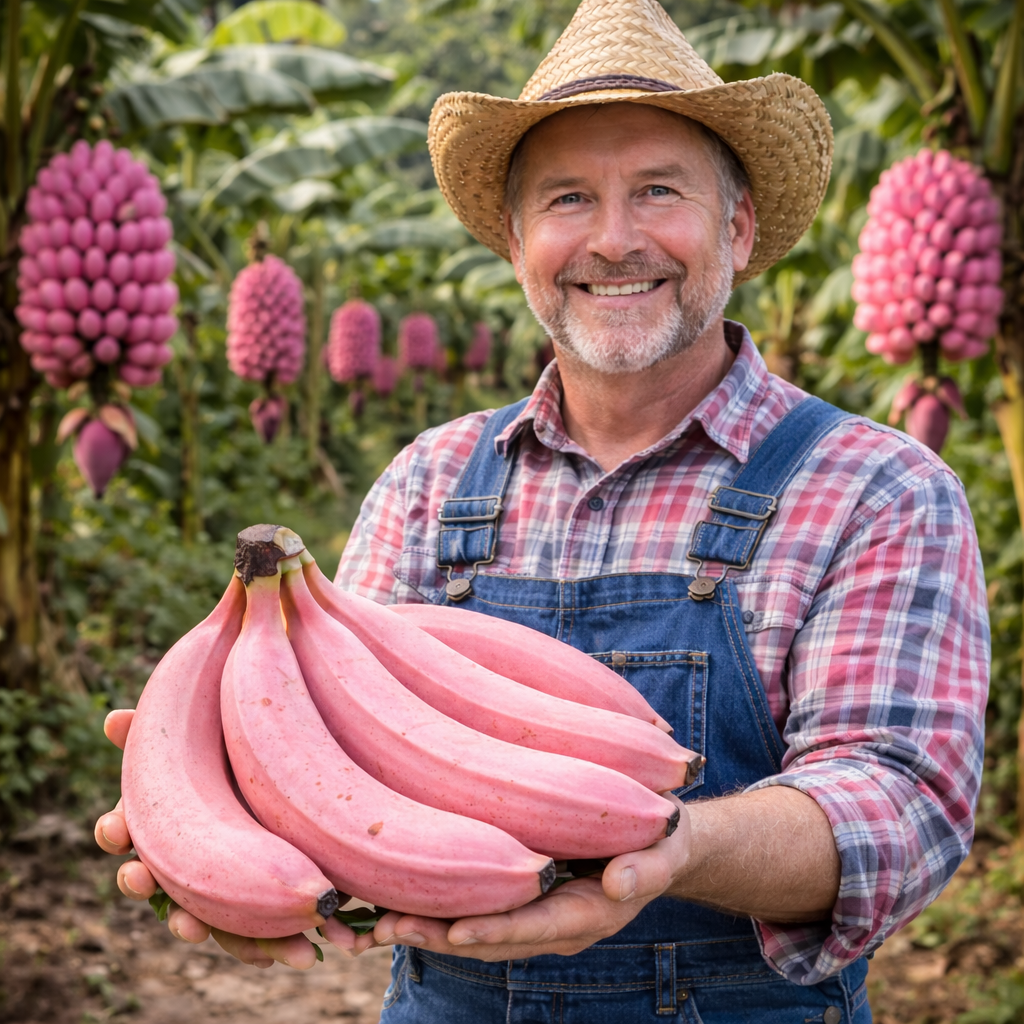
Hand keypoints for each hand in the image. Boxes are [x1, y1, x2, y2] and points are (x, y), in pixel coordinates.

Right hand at [95, 709, 354, 968]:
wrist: (297, 769)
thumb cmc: (238, 747)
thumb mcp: (208, 732)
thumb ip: (165, 729)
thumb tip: (113, 719)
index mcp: (163, 812)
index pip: (125, 826)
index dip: (115, 829)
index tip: (113, 828)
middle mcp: (183, 851)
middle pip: (150, 876)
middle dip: (139, 880)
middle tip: (140, 878)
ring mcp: (218, 877)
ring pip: (194, 911)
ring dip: (187, 922)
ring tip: (190, 927)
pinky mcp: (259, 897)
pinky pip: (249, 931)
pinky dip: (257, 945)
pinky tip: (272, 954)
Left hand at [368, 796, 690, 960]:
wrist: (658, 837)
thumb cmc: (661, 835)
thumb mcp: (667, 847)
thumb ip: (649, 868)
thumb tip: (620, 883)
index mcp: (586, 914)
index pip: (534, 926)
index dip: (495, 929)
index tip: (455, 932)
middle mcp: (552, 919)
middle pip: (491, 935)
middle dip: (440, 934)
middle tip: (388, 927)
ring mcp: (532, 909)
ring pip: (475, 923)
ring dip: (428, 922)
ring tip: (376, 916)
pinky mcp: (518, 888)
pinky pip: (476, 901)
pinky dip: (438, 900)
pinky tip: (397, 887)